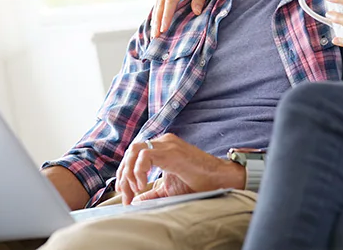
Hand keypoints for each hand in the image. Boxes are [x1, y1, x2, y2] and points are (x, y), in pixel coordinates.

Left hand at [115, 133, 243, 204]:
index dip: (124, 174)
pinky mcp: (171, 151)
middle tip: (125, 195)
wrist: (219, 179)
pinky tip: (143, 186)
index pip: (134, 155)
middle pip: (130, 151)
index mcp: (161, 147)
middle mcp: (162, 142)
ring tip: (134, 190)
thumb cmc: (198, 182)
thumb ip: (152, 192)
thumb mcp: (169, 189)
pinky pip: (145, 155)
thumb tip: (135, 200)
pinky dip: (139, 171)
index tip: (125, 194)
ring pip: (134, 150)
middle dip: (123, 175)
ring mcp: (167, 144)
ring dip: (129, 172)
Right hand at [152, 0, 227, 37]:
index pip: (170, 0)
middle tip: (155, 36)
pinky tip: (156, 19)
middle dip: (157, 20)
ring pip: (158, 0)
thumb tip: (196, 12)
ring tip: (153, 31)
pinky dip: (158, 9)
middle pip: (161, 2)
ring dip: (155, 16)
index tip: (164, 28)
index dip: (167, 15)